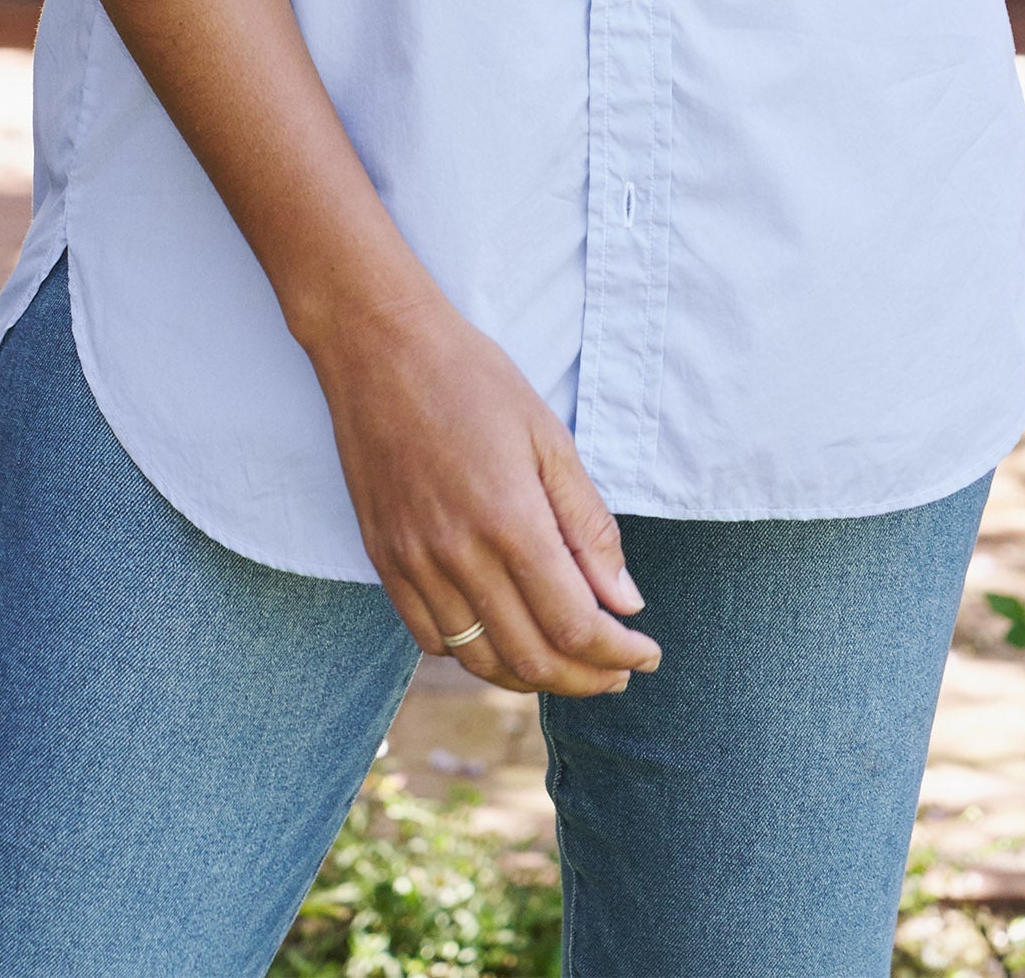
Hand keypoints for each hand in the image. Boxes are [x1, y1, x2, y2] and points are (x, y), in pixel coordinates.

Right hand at [309, 291, 662, 698]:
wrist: (379, 347)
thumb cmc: (472, 379)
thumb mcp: (548, 436)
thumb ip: (588, 525)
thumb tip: (625, 601)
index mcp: (510, 520)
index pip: (574, 625)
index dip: (617, 653)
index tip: (645, 653)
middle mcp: (458, 555)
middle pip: (530, 657)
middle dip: (585, 678)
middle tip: (617, 671)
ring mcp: (413, 563)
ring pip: (479, 660)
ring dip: (532, 676)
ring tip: (568, 665)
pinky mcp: (384, 560)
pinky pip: (430, 638)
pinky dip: (474, 655)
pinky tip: (503, 637)